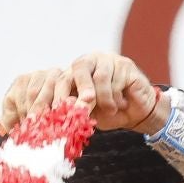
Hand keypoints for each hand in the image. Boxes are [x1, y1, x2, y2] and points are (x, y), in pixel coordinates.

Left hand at [0, 54, 161, 132]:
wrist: (138, 112)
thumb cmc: (109, 112)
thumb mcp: (85, 113)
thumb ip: (71, 111)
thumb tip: (48, 122)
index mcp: (76, 72)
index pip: (59, 79)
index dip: (51, 97)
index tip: (46, 115)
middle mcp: (90, 61)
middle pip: (76, 69)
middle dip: (74, 93)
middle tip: (78, 109)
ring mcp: (108, 60)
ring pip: (97, 78)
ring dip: (101, 100)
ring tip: (108, 110)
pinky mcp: (125, 65)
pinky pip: (115, 81)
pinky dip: (114, 98)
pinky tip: (120, 104)